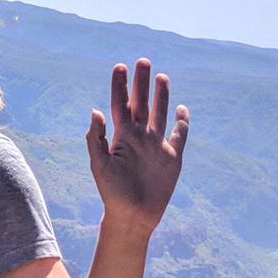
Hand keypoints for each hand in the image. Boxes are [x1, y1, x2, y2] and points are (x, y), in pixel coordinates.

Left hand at [87, 58, 188, 237]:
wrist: (132, 216)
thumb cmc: (111, 193)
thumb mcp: (99, 165)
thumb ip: (96, 138)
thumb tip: (95, 111)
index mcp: (121, 137)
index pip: (120, 105)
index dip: (119, 86)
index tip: (119, 67)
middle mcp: (140, 137)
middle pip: (142, 103)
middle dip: (141, 83)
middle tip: (142, 61)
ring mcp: (157, 146)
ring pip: (160, 114)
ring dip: (161, 96)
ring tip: (161, 76)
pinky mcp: (173, 157)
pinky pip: (180, 136)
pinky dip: (182, 122)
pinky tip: (181, 109)